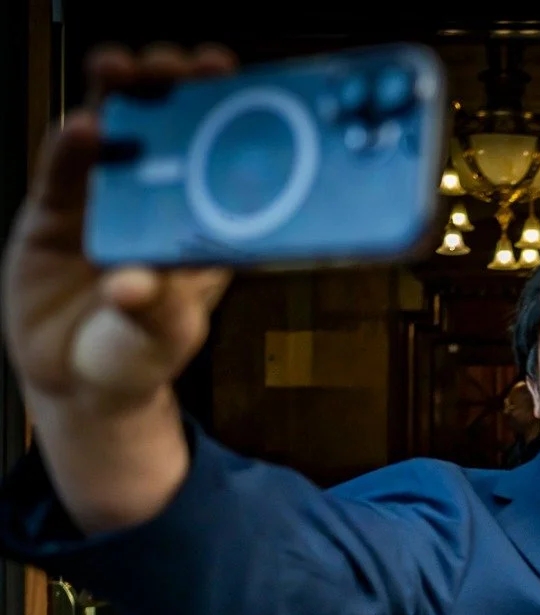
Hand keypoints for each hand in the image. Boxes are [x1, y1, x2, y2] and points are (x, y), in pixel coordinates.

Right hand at [1, 43, 235, 412]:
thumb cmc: (138, 359)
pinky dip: (71, 144)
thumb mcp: (161, 343)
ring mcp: (104, 201)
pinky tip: (80, 128)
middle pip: (170, 130)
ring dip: (122, 95)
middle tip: (183, 64)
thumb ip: (154, 313)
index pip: (221, 164)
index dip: (230, 119)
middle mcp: (156, 207)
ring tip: (124, 70)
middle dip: (177, 88)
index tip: (239, 87)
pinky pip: (64, 168)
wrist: (77, 382)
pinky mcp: (57, 208)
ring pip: (116, 132)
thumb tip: (134, 285)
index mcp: (200, 233)